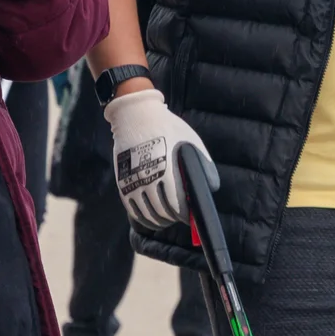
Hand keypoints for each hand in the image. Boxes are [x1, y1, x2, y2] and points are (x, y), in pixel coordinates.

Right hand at [106, 86, 212, 230]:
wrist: (135, 115)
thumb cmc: (168, 127)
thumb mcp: (190, 140)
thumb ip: (202, 163)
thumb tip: (212, 187)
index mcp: (167, 169)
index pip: (177, 204)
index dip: (185, 215)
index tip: (190, 217)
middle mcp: (149, 178)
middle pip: (163, 211)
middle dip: (173, 218)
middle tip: (180, 218)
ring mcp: (133, 181)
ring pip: (148, 214)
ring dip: (159, 221)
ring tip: (167, 220)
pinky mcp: (122, 182)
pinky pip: (133, 209)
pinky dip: (143, 218)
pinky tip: (151, 218)